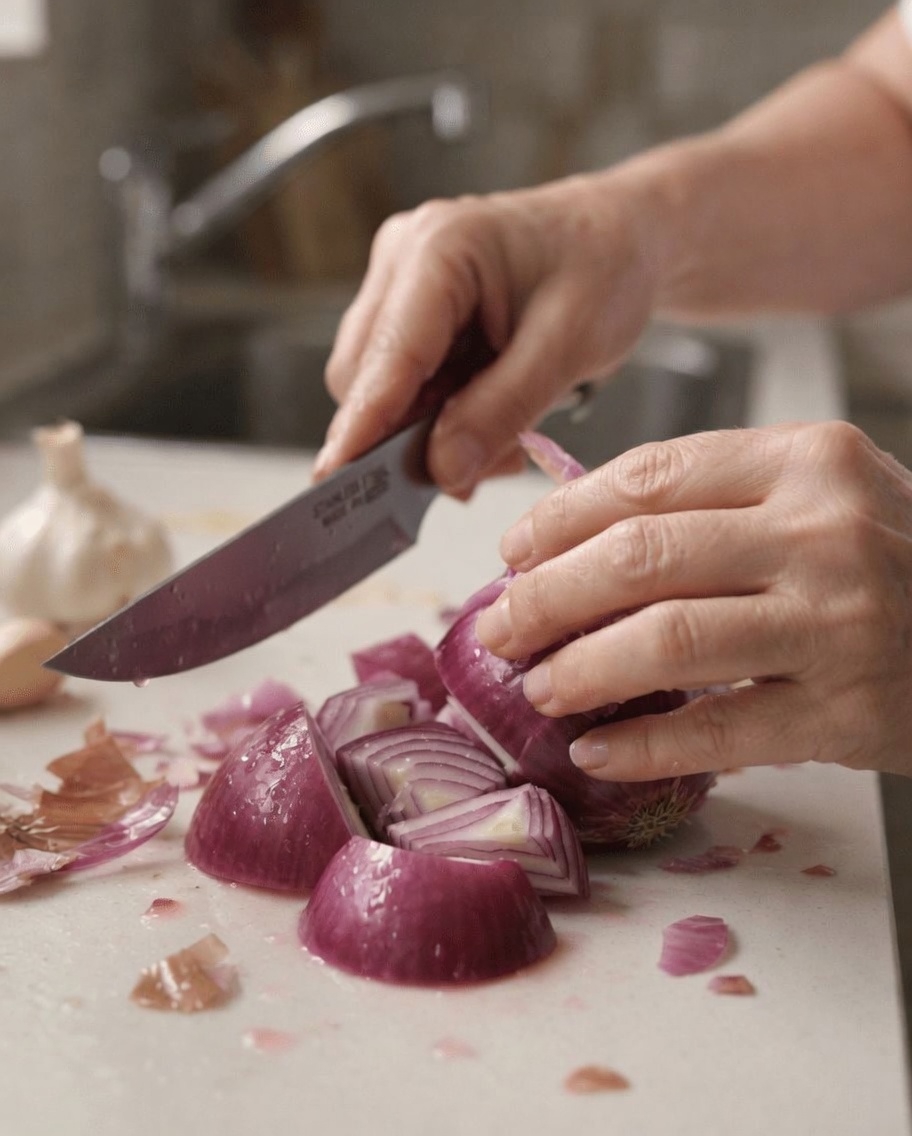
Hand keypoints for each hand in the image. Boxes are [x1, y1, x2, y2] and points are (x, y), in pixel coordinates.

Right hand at [314, 176, 658, 495]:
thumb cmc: (606, 269)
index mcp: (442, 247)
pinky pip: (402, 383)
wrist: (624, 238)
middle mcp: (404, 258)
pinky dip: (439, 417)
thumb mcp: (569, 347)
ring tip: (500, 442)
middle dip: (409, 437)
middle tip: (476, 473)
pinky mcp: (409, 309)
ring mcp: (400, 282)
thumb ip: (501, 411)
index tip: (339, 482)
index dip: (363, 424)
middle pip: (365, 376)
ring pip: (379, 387)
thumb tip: (441, 471)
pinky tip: (486, 420)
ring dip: (428, 431)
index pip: (387, 352)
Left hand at [474, 421, 911, 778]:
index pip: (649, 477)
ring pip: (670, 640)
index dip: (562, 518)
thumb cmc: (892, 560)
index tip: (513, 553)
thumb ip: (714, 502)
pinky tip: (597, 750)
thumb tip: (569, 537)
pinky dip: (644, 744)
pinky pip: (720, 731)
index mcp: (806, 460)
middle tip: (501, 626)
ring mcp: (839, 622)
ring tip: (538, 686)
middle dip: (548, 596)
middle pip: (643, 556)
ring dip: (583, 669)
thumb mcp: (819, 497)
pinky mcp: (847, 711)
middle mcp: (824, 530)